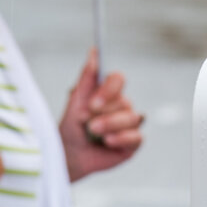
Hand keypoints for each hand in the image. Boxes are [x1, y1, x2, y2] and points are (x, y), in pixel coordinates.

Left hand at [59, 48, 142, 181]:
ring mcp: (130, 123)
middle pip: (124, 102)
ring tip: (94, 132)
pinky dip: (120, 139)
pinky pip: (136, 137)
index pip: (118, 79)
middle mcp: (122, 105)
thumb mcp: (76, 100)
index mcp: (109, 91)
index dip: (109, 90)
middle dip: (104, 114)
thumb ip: (87, 77)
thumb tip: (94, 52)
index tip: (93, 102)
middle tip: (88, 123)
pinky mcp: (134, 142)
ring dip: (110, 126)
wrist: (70, 154)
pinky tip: (107, 142)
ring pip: (131, 118)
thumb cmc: (72, 125)